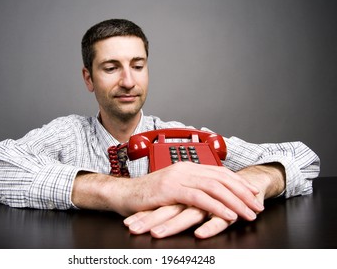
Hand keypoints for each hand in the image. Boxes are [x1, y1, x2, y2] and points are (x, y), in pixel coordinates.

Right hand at [73, 162, 264, 221]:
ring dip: (235, 201)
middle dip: (243, 192)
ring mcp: (178, 177)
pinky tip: (229, 215)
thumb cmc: (148, 194)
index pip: (220, 172)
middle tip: (257, 205)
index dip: (239, 183)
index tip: (252, 194)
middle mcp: (185, 168)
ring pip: (214, 187)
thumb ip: (191, 188)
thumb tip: (210, 197)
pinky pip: (200, 198)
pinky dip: (217, 206)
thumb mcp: (174, 188)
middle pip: (221, 178)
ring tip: (248, 213)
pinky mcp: (171, 189)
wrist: (124, 193)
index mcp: (187, 166)